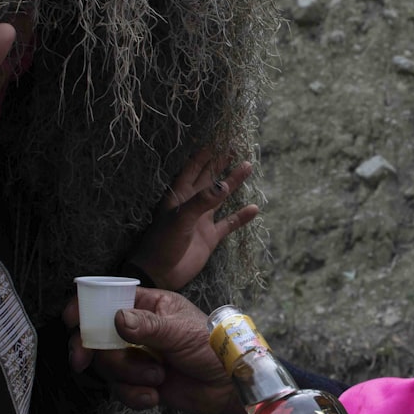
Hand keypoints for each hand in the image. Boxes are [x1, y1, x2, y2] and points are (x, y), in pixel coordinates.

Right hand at [65, 288, 245, 413]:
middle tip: (82, 361)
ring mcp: (137, 355)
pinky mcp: (139, 382)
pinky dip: (134, 395)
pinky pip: (119, 389)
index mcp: (149, 305)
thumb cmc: (212, 347)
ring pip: (107, 365)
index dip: (86, 306)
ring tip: (158, 378)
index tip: (71, 320)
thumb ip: (148, 326)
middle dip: (92, 350)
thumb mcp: (182, 331)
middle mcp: (138, 328)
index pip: (109, 298)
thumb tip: (117, 319)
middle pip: (98, 336)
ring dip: (128, 375)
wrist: (227, 387)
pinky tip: (155, 397)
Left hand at [127, 148, 259, 289]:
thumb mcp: (180, 218)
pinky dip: (241, 216)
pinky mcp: (210, 237)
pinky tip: (253, 208)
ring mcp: (202, 219)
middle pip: (209, 177)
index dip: (205, 153)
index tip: (218, 140)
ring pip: (221, 196)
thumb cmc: (162, 243)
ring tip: (248, 167)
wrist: (159, 273)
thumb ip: (202, 201)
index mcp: (179, 195)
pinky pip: (229, 223)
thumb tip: (224, 184)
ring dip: (234, 183)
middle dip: (221, 162)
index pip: (193, 167)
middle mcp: (192, 203)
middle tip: (236, 146)